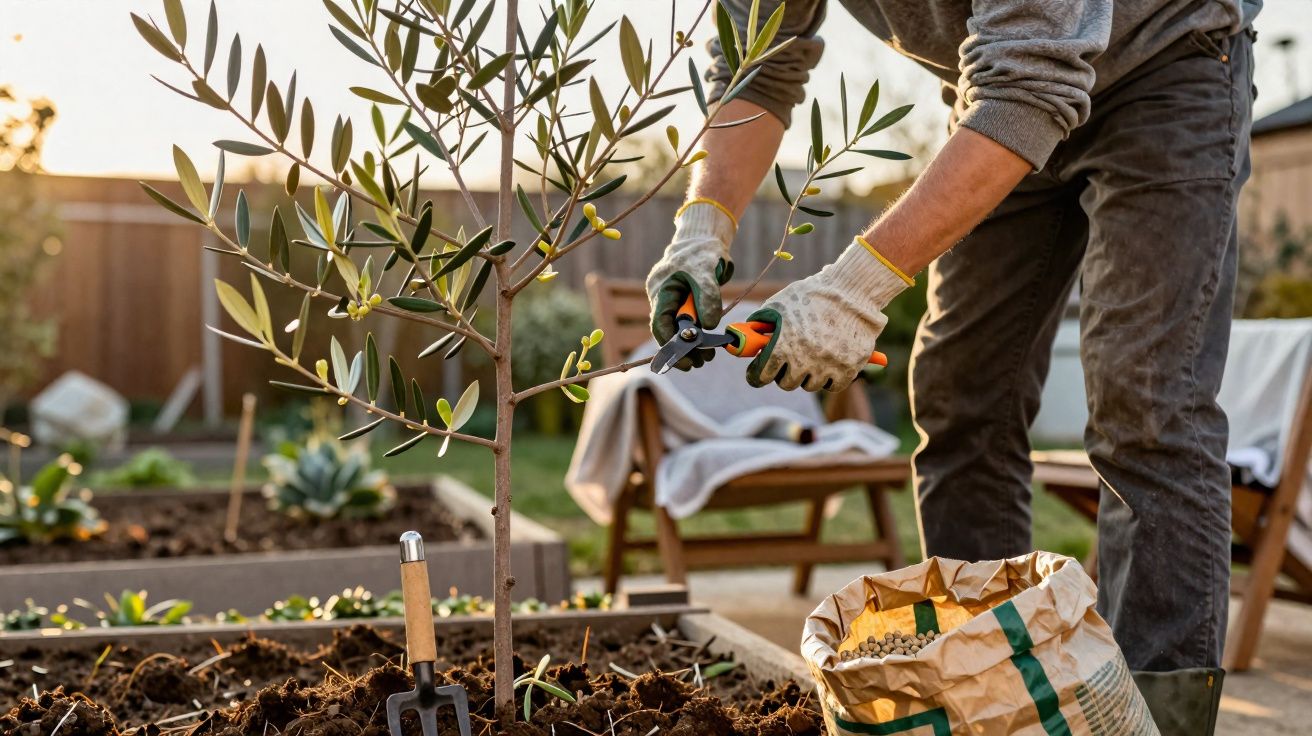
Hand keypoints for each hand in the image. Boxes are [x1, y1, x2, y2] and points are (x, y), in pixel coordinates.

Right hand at [646, 201, 735, 369]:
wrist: (705, 237)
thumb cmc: (702, 250)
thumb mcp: (706, 271)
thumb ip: (707, 296)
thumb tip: (710, 325)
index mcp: (661, 289)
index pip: (660, 324)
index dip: (671, 345)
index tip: (686, 360)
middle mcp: (663, 297)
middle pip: (668, 331)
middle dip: (684, 349)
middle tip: (702, 362)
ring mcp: (673, 300)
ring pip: (678, 329)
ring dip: (693, 345)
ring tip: (709, 357)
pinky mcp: (684, 301)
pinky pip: (687, 322)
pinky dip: (698, 334)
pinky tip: (709, 343)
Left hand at [745, 239, 911, 390]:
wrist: (853, 291)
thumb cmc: (812, 295)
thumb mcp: (779, 304)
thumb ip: (760, 323)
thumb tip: (746, 338)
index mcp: (783, 347)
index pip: (761, 376)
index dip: (757, 374)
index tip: (758, 373)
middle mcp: (804, 362)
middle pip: (786, 384)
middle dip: (784, 372)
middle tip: (789, 359)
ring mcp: (827, 367)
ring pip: (809, 385)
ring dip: (808, 374)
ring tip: (813, 353)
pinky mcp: (848, 370)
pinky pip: (832, 386)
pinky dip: (830, 377)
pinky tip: (829, 360)